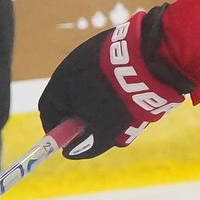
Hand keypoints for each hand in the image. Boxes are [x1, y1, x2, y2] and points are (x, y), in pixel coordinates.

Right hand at [37, 7, 190, 158]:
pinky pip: (108, 75)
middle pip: (72, 101)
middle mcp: (71, 66)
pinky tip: (134, 96)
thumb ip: (85, 145)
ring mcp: (90, 54)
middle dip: (87, 120)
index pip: (49, 110)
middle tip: (105, 132)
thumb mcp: (103, 130)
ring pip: (93, 89)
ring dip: (105, 105)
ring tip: (127, 115)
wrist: (150, 59)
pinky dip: (118, 89)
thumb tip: (71, 152)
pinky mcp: (110, 47)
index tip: (70, 144)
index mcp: (60, 83)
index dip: (57, 130)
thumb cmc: (120, 97)